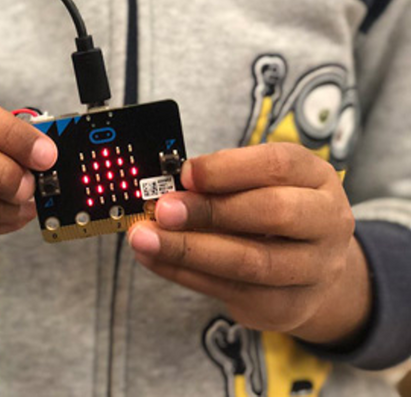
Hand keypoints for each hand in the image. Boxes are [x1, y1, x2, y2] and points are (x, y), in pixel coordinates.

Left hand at [128, 143, 370, 344]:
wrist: (313, 269)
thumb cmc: (274, 211)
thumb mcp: (261, 183)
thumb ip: (223, 182)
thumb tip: (170, 188)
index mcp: (317, 179)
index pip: (278, 165)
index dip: (228, 168)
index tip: (186, 173)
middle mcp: (327, 223)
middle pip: (273, 213)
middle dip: (210, 211)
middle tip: (163, 210)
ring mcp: (314, 270)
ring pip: (250, 262)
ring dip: (188, 250)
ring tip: (145, 239)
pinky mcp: (288, 306)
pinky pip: (230, 291)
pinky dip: (184, 273)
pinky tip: (154, 259)